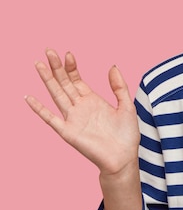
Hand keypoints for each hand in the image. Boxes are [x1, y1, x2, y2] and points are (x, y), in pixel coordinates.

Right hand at [25, 49, 139, 176]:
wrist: (123, 158)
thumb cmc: (126, 135)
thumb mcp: (127, 106)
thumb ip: (119, 87)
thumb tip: (113, 66)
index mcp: (93, 101)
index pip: (77, 80)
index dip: (72, 67)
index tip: (68, 53)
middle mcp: (80, 107)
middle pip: (64, 83)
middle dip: (57, 67)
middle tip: (49, 51)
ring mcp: (72, 118)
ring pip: (56, 95)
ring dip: (47, 80)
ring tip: (38, 64)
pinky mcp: (68, 132)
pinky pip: (50, 118)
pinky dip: (39, 109)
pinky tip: (29, 97)